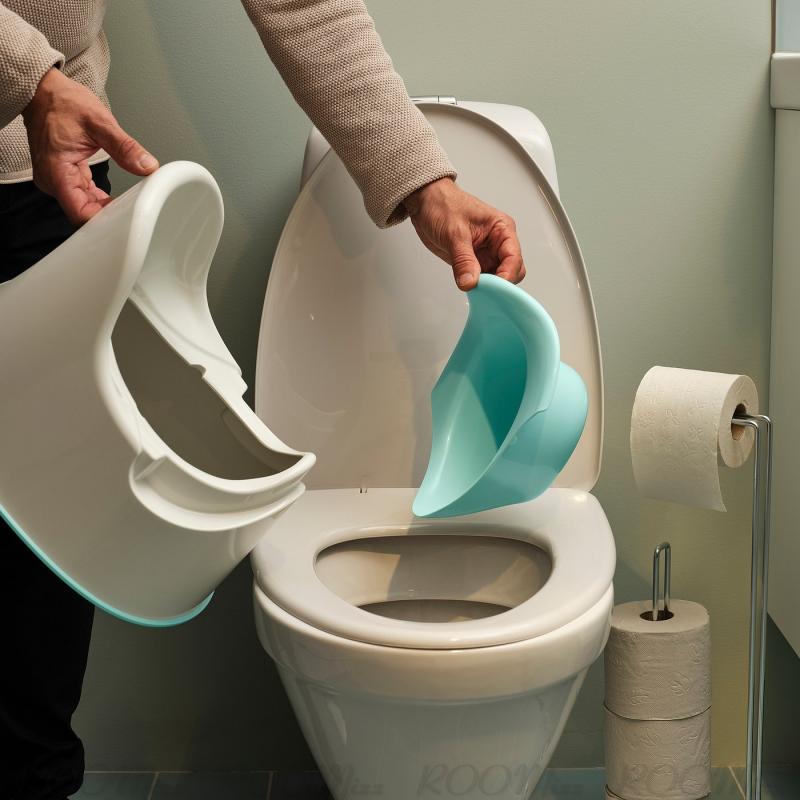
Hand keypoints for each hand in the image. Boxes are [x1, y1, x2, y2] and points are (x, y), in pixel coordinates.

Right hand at [22, 68, 158, 224]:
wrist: (44, 91)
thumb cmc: (63, 103)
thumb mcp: (99, 122)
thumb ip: (124, 147)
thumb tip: (147, 165)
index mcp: (57, 172)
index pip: (80, 213)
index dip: (103, 220)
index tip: (125, 219)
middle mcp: (53, 181)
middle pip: (83, 213)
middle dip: (109, 215)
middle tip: (135, 211)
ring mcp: (57, 180)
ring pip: (84, 206)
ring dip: (106, 207)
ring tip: (130, 204)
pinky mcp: (64, 176)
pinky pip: (83, 195)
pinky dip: (100, 197)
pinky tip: (117, 196)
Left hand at [403, 177, 525, 290]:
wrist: (426, 202)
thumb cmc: (444, 205)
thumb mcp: (454, 233)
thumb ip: (463, 260)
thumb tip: (471, 282)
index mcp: (502, 229)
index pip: (514, 258)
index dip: (507, 275)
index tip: (493, 287)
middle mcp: (498, 243)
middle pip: (511, 271)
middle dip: (500, 283)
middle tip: (483, 289)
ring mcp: (486, 254)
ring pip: (497, 279)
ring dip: (488, 287)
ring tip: (474, 289)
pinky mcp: (474, 262)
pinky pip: (481, 280)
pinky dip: (477, 287)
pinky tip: (469, 287)